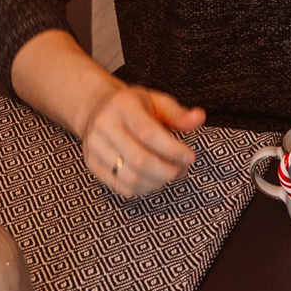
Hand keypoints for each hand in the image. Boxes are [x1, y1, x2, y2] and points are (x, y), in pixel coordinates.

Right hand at [79, 80, 203, 198]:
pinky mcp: (92, 163)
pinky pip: (121, 186)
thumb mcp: (156, 102)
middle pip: (139, 159)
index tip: (190, 157)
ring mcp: (94, 146)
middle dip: (167, 170)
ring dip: (157, 182)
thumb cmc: (133, 106)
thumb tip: (199, 118)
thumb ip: (178, 114)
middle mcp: (104, 125)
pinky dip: (143, 188)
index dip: (172, 149)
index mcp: (122, 105)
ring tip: (170, 174)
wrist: (96, 108)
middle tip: (182, 169)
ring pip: (130, 177)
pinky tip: (154, 179)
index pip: (148, 133)